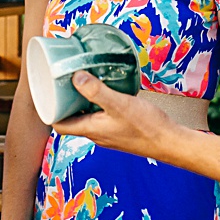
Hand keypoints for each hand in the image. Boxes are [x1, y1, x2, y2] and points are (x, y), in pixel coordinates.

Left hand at [52, 71, 179, 159]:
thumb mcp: (119, 104)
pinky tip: (108, 90)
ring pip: (88, 117)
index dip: (50, 111)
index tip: (49, 92)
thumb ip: (96, 91)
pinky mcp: (120, 130)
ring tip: (84, 81)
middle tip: (65, 82)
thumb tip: (75, 77)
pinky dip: (99, 104)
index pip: (60, 125)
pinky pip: (102, 116)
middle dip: (66, 102)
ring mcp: (108, 133)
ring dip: (83, 102)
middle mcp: (97, 134)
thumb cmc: (146, 127)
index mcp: (91, 130)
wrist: (170, 142)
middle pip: (72, 119)